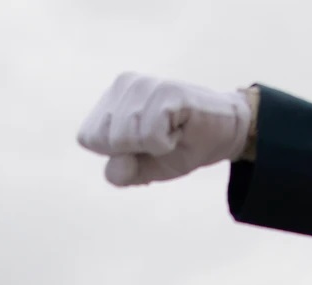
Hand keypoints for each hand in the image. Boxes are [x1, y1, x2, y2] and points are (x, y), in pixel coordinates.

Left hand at [77, 72, 252, 185]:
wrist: (223, 135)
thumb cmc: (177, 149)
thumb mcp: (141, 171)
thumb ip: (119, 174)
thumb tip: (120, 160)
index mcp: (109, 100)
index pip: (88, 139)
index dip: (116, 153)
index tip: (142, 142)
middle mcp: (124, 84)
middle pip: (104, 140)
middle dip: (133, 150)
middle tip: (160, 135)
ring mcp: (145, 84)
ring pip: (124, 138)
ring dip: (153, 145)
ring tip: (171, 129)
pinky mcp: (168, 91)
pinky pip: (150, 136)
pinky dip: (166, 142)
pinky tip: (180, 126)